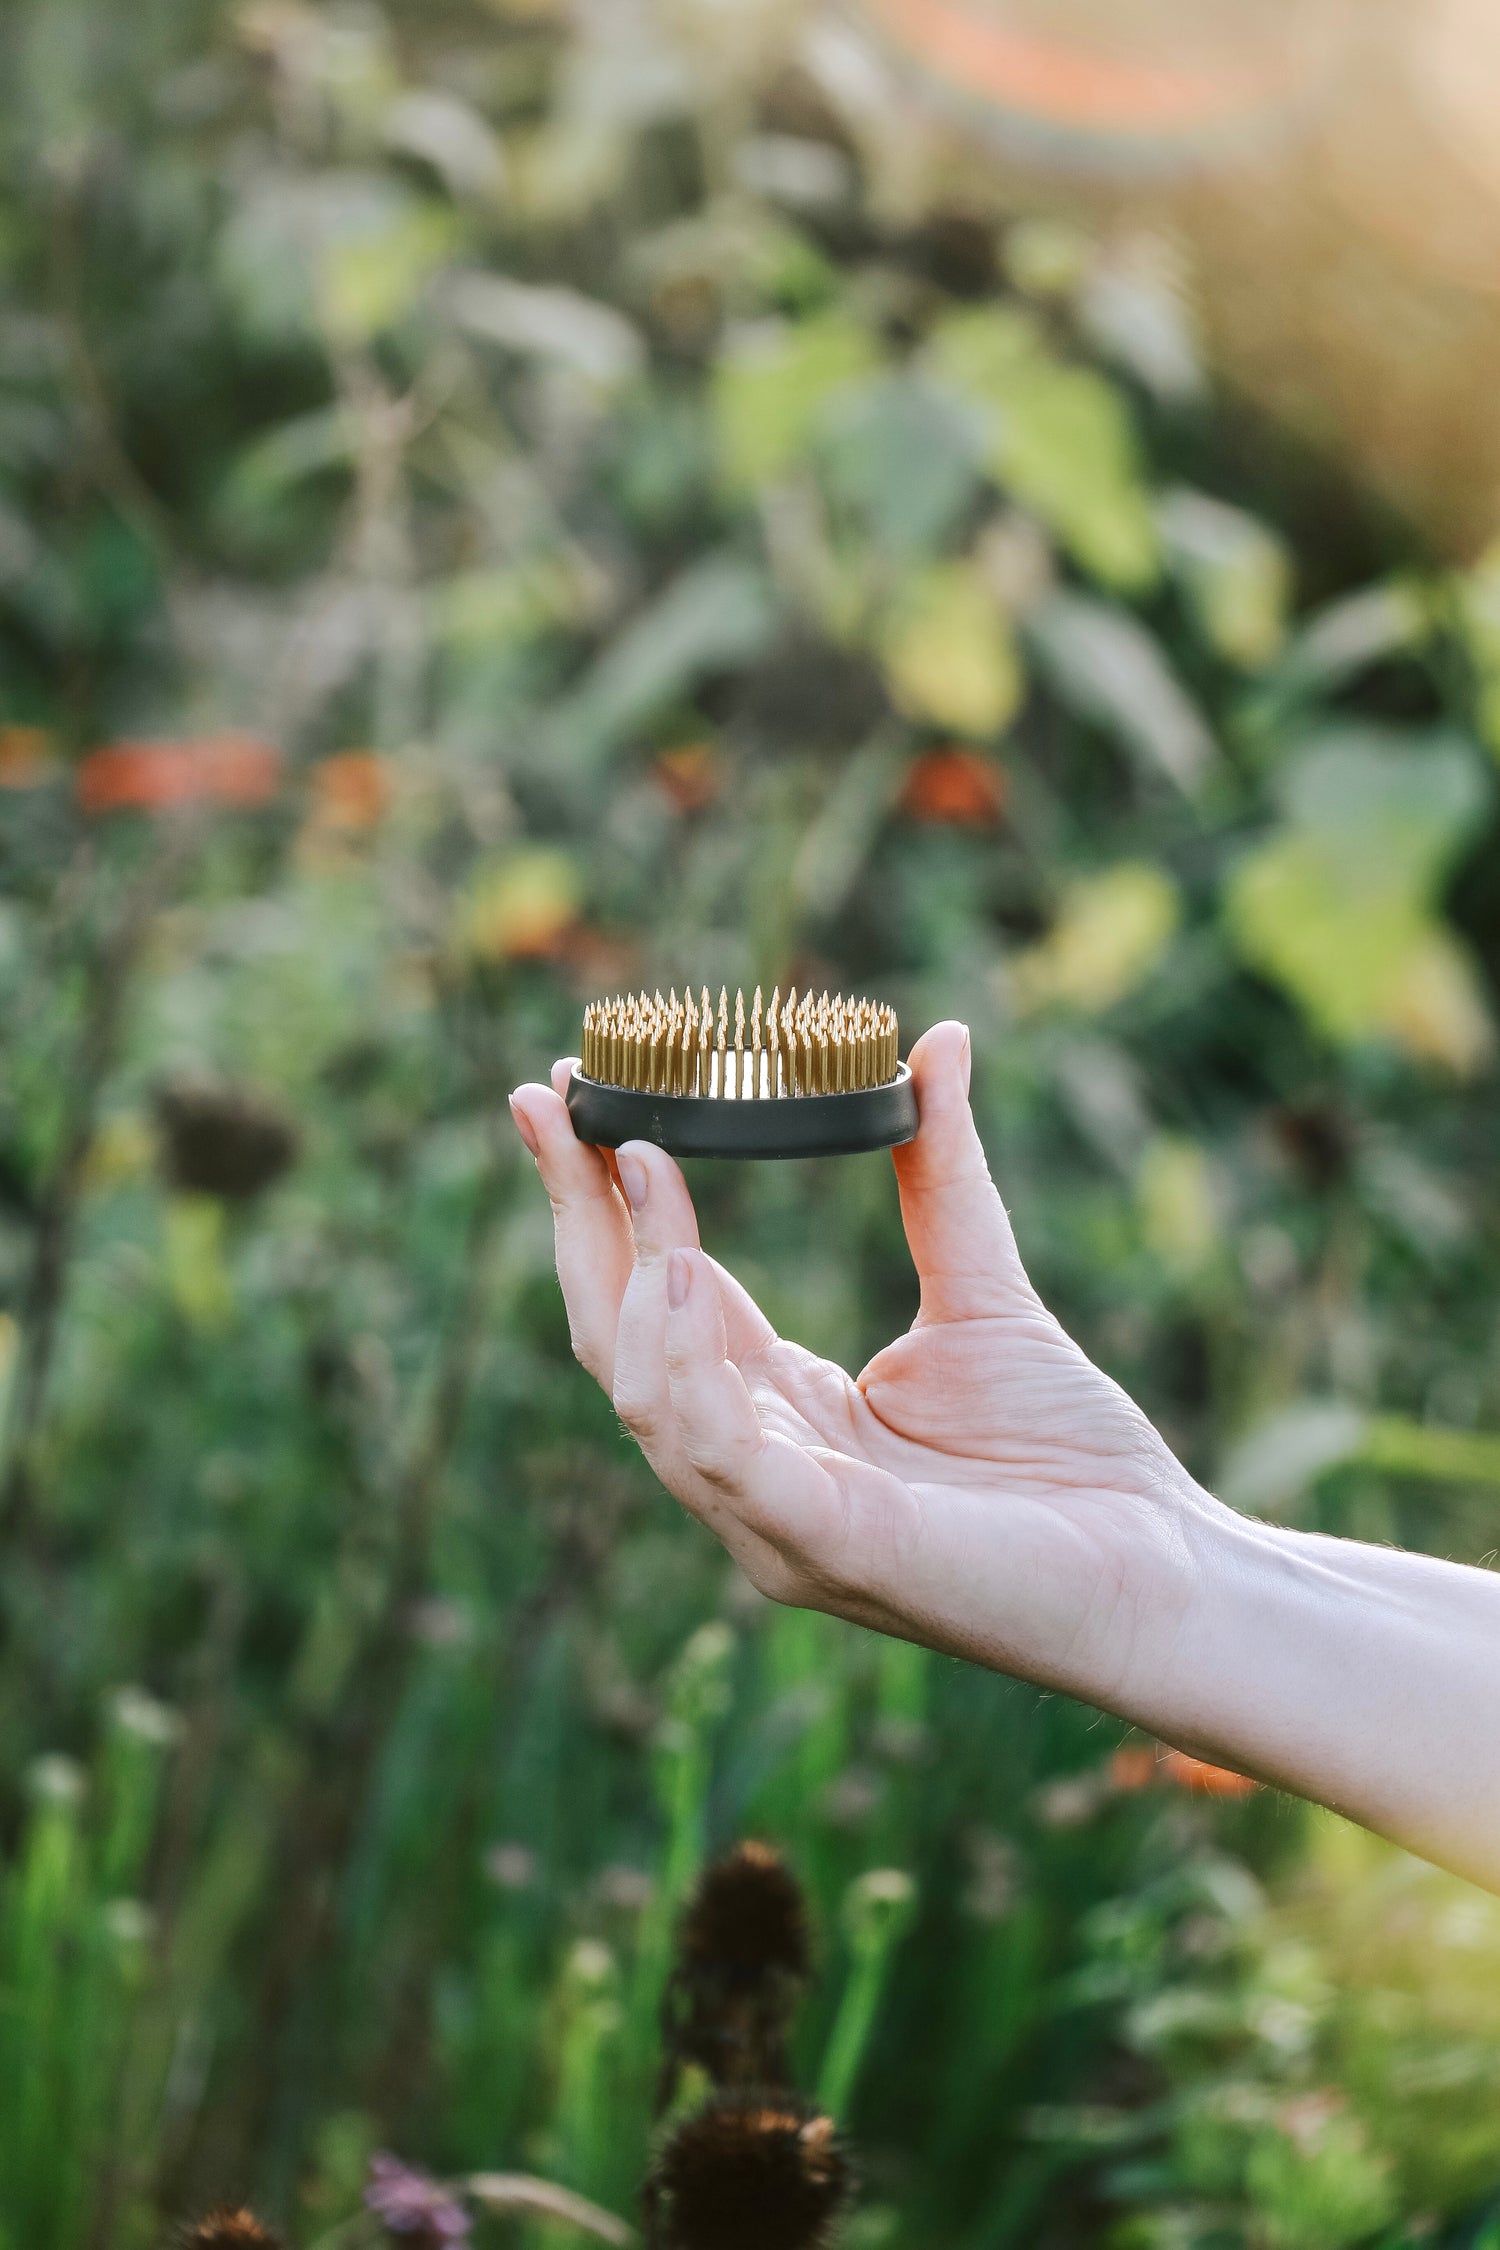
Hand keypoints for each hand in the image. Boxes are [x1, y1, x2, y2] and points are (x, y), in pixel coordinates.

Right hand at [508, 1021, 1208, 1711]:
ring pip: (646, 1401)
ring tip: (639, 1165)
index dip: (608, 1198)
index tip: (573, 1091)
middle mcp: (752, 1469)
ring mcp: (774, 1519)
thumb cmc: (1075, 1458)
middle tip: (545, 1101)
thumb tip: (940, 1040)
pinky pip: (718, 1457)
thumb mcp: (985, 1291)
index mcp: (778, 1411)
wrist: (1164, 1575)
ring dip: (626, 1282)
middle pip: (621, 1339)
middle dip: (575, 1219)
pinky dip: (687, 1367)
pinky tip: (686, 1275)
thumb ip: (941, 1175)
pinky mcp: (823, 1546)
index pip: (658, 1296)